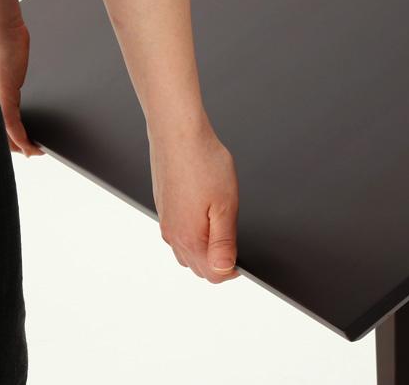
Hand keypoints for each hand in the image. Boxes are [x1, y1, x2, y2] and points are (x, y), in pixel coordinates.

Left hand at [0, 19, 44, 156]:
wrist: (2, 31)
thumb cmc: (5, 43)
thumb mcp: (9, 66)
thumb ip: (11, 79)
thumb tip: (19, 82)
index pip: (1, 124)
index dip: (12, 139)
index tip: (26, 146)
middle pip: (2, 131)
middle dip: (18, 146)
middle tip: (33, 152)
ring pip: (6, 132)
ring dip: (22, 145)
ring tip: (35, 150)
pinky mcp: (3, 96)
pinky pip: (11, 124)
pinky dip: (20, 137)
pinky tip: (28, 143)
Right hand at [149, 118, 240, 283]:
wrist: (178, 134)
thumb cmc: (203, 163)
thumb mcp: (225, 206)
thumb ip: (224, 242)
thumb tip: (224, 270)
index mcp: (189, 238)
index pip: (212, 274)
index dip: (232, 270)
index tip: (244, 257)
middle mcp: (173, 234)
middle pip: (198, 267)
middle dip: (218, 262)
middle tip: (236, 241)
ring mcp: (166, 221)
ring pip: (187, 252)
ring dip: (205, 250)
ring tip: (222, 228)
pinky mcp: (163, 208)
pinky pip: (179, 234)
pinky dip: (193, 235)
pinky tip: (204, 217)